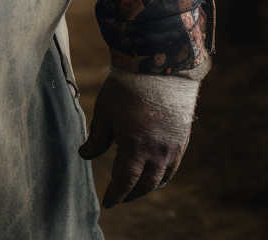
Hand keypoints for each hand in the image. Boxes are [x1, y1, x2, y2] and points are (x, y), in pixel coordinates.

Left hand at [78, 72, 191, 206]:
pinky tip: (153, 174)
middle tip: (119, 197)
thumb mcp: (105, 110)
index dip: (116, 193)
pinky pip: (173, 167)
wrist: (159, 67)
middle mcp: (158, 152)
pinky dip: (162, 176)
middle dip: (130, 193)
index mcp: (135, 145)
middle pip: (145, 184)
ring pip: (161, 178)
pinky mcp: (182, 140)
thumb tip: (85, 155)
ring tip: (134, 188)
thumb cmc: (126, 87)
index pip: (125, 180)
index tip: (108, 201)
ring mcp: (173, 147)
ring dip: (147, 187)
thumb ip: (97, 137)